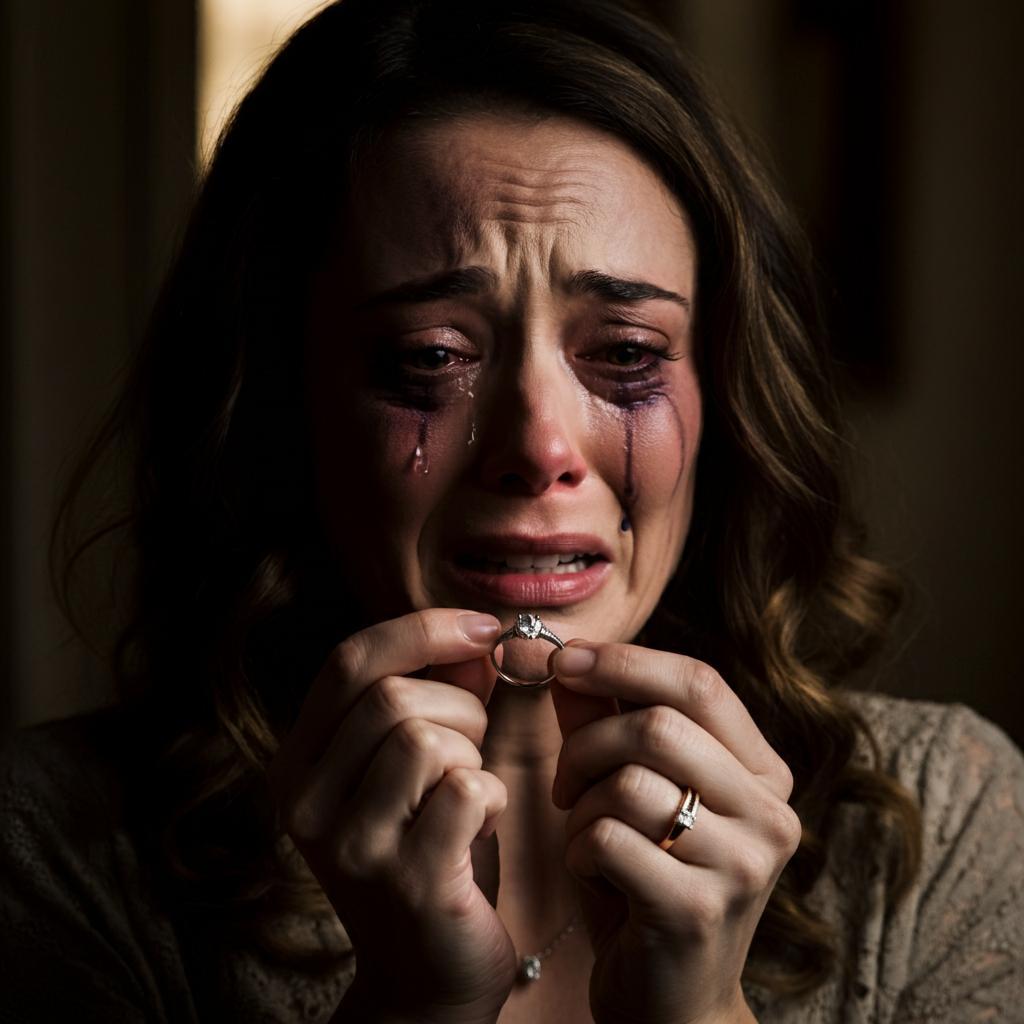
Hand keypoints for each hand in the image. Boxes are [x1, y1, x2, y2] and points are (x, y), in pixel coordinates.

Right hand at [268, 609, 517, 1023]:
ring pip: (424, 738)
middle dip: (459, 706)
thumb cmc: (429, 851)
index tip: (482, 630)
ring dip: (473, 751)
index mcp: (299, 762)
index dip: (421, 630)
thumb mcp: (418, 766)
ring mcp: (351, 846)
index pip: (349, 661)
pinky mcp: (405, 881)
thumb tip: (474, 637)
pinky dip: (491, 793)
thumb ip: (438, 694)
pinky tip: (484, 822)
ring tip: (472, 789)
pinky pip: (464, 789)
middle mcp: (306, 803)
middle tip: (475, 745)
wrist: (427, 975)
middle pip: (391, 697)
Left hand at [549, 641, 798, 1023]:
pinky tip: (594, 873)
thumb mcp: (627, 790)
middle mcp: (770, 812)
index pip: (700, 681)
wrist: (671, 1000)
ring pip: (629, 782)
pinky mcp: (701, 909)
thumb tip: (558, 651)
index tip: (564, 659)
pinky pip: (610, 839)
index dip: (624, 661)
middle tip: (565, 781)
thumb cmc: (645, 879)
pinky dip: (580, 849)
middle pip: (658, 726)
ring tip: (585, 832)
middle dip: (587, 744)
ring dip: (581, 804)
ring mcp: (744, 864)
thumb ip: (601, 720)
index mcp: (763, 771)